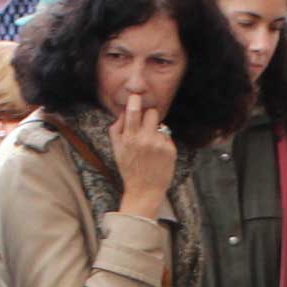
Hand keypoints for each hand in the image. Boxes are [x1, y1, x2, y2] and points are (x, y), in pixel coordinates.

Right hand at [112, 93, 179, 216]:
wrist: (145, 190)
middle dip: (148, 116)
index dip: (135, 100)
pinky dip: (162, 142)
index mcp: (130, 138)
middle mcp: (145, 140)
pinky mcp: (171, 150)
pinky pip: (167, 136)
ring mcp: (160, 145)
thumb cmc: (129, 168)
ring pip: (160, 124)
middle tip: (145, 126)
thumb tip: (125, 110)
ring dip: (155, 130)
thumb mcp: (116, 149)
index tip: (136, 97)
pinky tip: (157, 154)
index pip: (133, 111)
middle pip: (152, 112)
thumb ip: (117, 127)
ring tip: (150, 145)